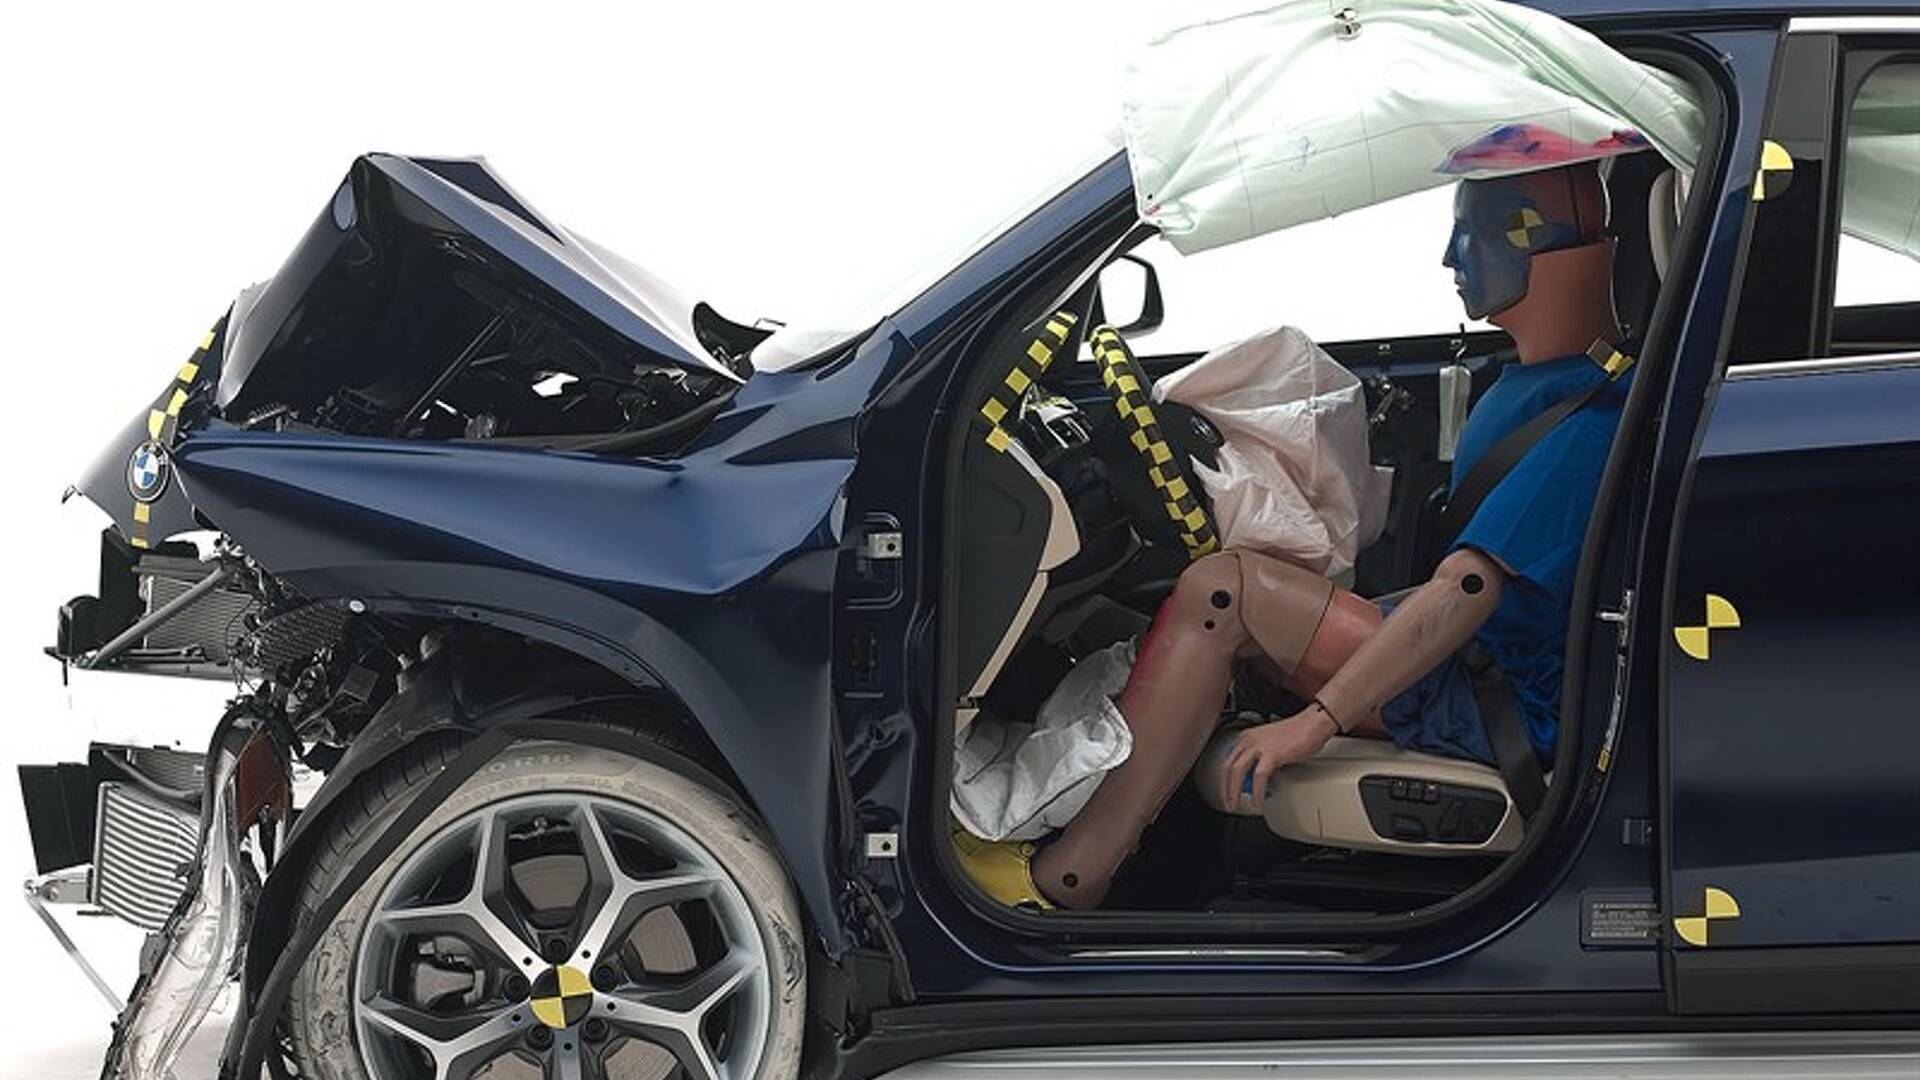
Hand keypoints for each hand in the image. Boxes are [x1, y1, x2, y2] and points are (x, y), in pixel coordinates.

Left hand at [1219, 708, 1338, 810]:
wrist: (1313, 723)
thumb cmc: (1297, 733)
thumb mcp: (1270, 744)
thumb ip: (1260, 759)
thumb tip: (1257, 779)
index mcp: (1246, 737)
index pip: (1228, 760)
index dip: (1224, 779)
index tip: (1226, 791)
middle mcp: (1249, 740)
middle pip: (1228, 767)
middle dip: (1225, 788)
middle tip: (1228, 803)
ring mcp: (1259, 746)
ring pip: (1237, 772)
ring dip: (1234, 791)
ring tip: (1237, 804)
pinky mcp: (1272, 754)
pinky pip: (1259, 777)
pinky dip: (1257, 792)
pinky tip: (1258, 801)